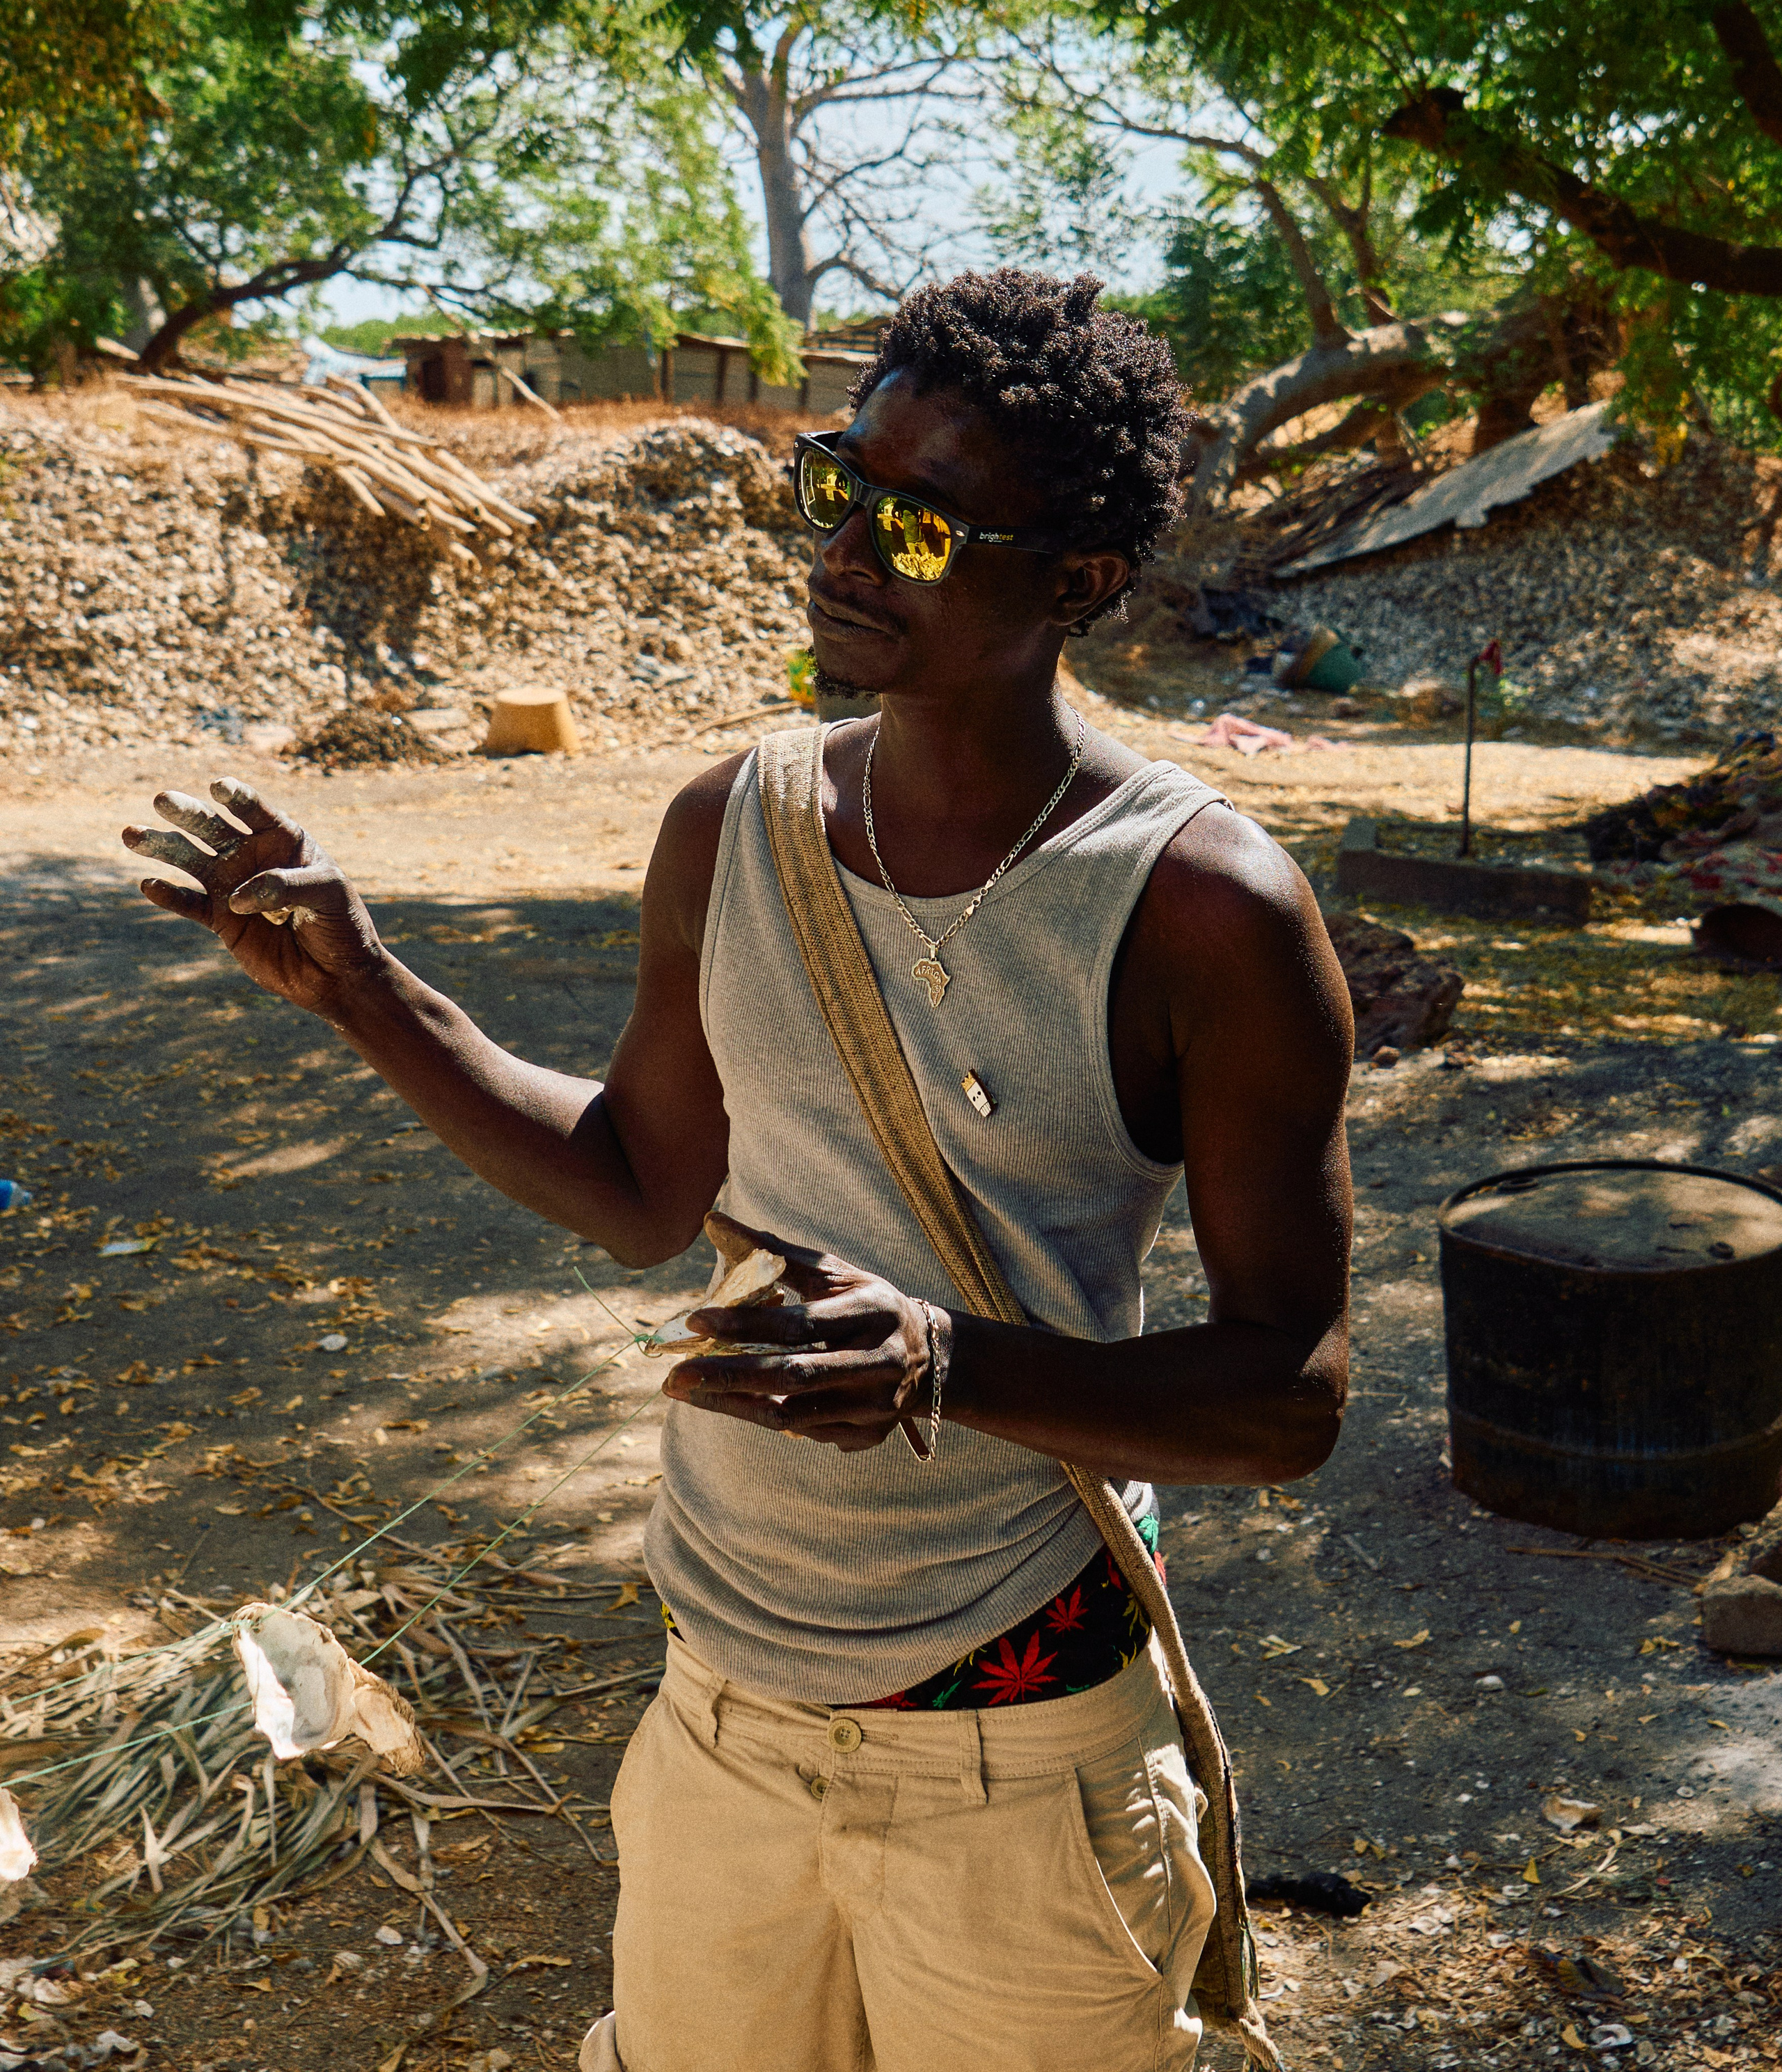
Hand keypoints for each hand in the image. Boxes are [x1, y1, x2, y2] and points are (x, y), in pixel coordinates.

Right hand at [122, 777, 385, 1017]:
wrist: (336, 973)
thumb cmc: (341, 923)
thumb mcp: (327, 894)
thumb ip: (287, 886)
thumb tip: (236, 896)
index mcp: (282, 839)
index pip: (256, 810)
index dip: (237, 796)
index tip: (219, 787)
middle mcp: (251, 856)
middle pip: (212, 827)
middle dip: (188, 813)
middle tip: (163, 799)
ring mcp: (231, 886)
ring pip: (190, 860)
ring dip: (162, 846)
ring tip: (131, 834)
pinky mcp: (220, 920)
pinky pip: (189, 904)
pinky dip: (169, 896)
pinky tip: (149, 885)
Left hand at [664, 1219, 940, 1453]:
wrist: (932, 1360)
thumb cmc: (867, 1306)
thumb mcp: (833, 1273)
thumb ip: (774, 1252)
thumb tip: (712, 1221)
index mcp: (872, 1312)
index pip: (801, 1322)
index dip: (746, 1322)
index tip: (694, 1320)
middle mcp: (879, 1362)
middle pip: (793, 1375)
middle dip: (727, 1376)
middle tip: (673, 1376)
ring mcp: (876, 1406)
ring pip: (792, 1414)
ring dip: (734, 1404)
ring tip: (688, 1392)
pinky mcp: (868, 1436)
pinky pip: (803, 1432)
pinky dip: (761, 1416)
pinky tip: (727, 1402)